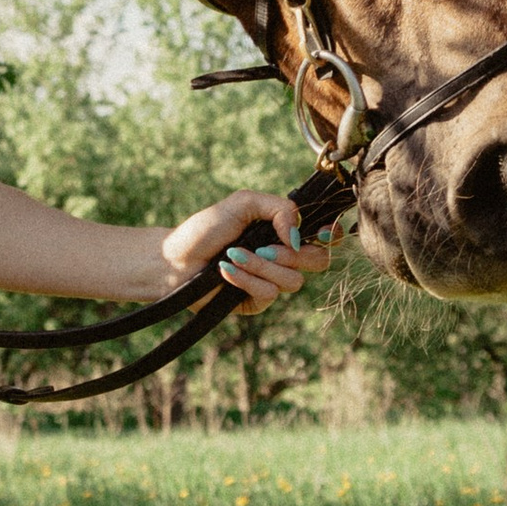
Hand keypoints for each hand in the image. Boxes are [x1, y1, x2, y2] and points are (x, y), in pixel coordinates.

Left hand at [161, 187, 337, 315]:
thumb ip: (278, 207)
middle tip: (267, 247)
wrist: (174, 259)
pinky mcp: (257, 302)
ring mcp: (271, 281)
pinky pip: (269, 295)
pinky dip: (245, 279)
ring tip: (233, 255)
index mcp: (283, 231)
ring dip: (261, 266)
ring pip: (293, 281)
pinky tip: (225, 271)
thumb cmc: (205, 229)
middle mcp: (282, 257)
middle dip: (294, 254)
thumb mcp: (242, 203)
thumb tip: (297, 235)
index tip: (324, 232)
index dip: (331, 235)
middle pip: (318, 261)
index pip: (324, 235)